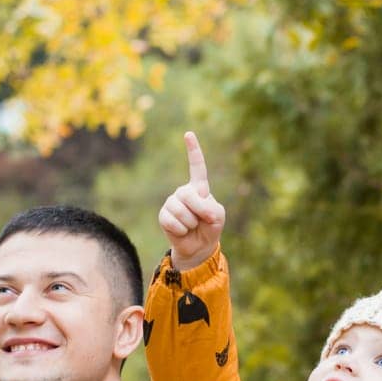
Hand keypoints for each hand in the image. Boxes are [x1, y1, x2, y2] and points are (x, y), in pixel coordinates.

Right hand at [158, 131, 225, 270]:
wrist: (199, 246)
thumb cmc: (210, 227)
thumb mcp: (218, 216)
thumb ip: (210, 209)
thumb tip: (197, 209)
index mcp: (198, 188)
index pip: (196, 166)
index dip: (193, 150)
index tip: (188, 134)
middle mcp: (183, 192)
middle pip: (189, 195)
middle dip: (199, 211)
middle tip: (202, 220)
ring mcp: (172, 202)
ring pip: (181, 211)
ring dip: (191, 223)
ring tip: (192, 226)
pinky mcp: (163, 215)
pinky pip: (172, 221)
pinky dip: (181, 230)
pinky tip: (182, 231)